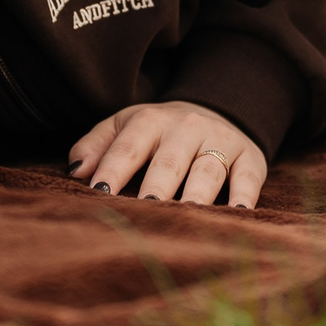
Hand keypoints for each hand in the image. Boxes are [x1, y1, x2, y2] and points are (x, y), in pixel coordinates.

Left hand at [68, 101, 265, 206]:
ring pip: (208, 169)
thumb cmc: (159, 131)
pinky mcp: (250, 157)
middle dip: (158, 184)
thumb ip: (96, 145)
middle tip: (146, 208)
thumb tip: (75, 172)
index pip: (129, 146)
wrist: (217, 109)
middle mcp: (187, 128)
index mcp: (151, 121)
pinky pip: (248, 177)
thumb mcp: (125, 126)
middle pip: (170, 160)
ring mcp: (221, 141)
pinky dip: (244, 195)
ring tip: (187, 216)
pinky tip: (237, 214)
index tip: (100, 193)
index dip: (114, 168)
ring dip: (197, 193)